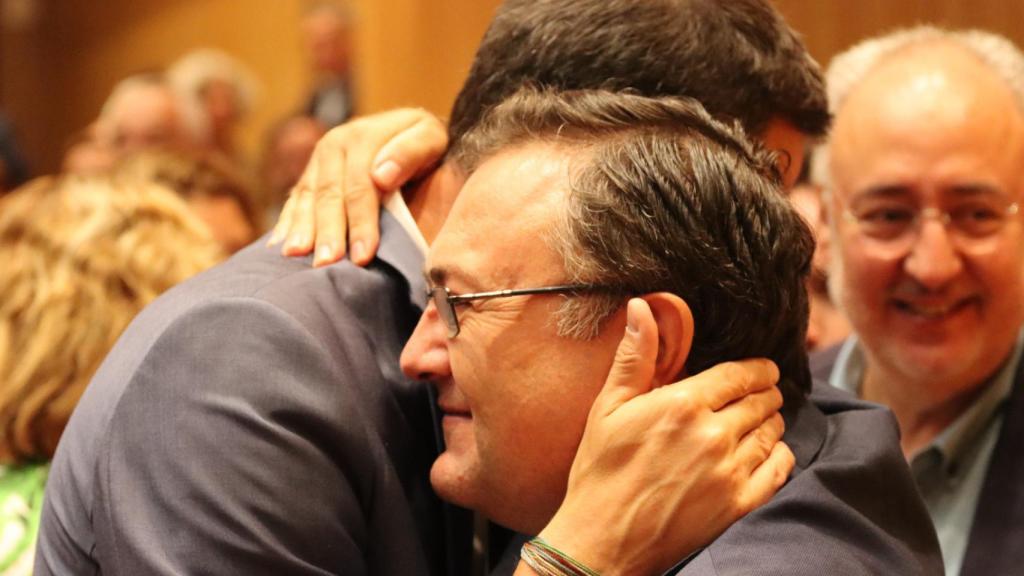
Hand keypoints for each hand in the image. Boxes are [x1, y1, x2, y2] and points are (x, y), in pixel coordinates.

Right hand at [269, 108, 447, 265]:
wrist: (404, 128)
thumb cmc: (423, 141)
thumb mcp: (428, 136)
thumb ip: (410, 151)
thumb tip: (382, 176)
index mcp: (362, 137)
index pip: (361, 185)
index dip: (361, 221)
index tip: (363, 256)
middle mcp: (334, 145)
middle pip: (329, 194)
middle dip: (328, 232)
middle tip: (326, 264)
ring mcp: (318, 159)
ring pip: (307, 198)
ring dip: (302, 230)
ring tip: (296, 258)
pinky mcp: (310, 173)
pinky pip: (295, 199)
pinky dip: (287, 223)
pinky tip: (281, 247)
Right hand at [528, 299, 793, 575]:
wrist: (602, 540)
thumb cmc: (600, 471)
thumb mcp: (609, 408)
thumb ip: (636, 356)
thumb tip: (642, 307)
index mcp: (682, 404)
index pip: (740, 374)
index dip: (757, 369)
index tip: (763, 369)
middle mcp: (713, 434)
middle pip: (760, 401)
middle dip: (765, 393)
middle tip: (762, 393)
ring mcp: (729, 471)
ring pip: (772, 432)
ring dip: (772, 420)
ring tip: (763, 419)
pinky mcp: (738, 504)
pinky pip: (779, 469)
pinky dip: (780, 455)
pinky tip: (770, 451)